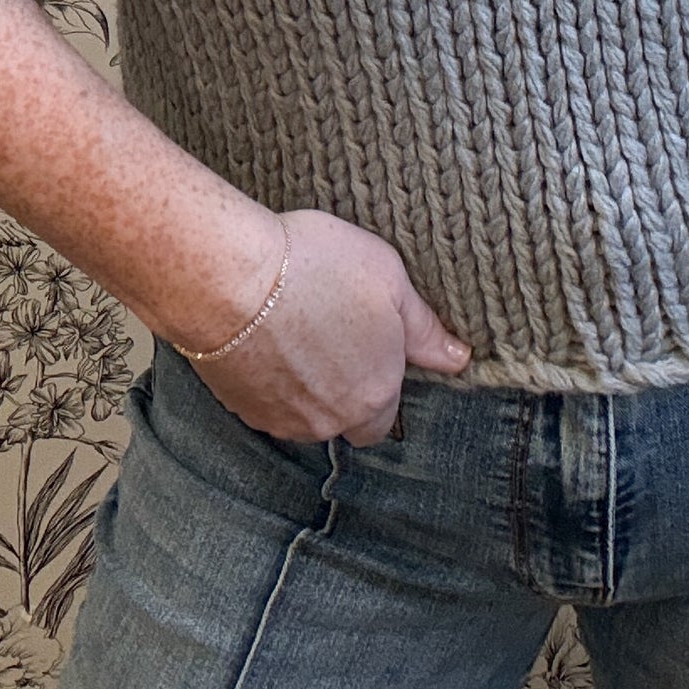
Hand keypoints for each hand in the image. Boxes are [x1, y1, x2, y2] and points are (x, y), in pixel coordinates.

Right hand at [177, 207, 471, 445]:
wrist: (229, 279)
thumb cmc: (314, 268)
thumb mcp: (388, 279)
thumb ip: (425, 328)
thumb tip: (458, 358)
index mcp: (375, 394)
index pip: (386, 416)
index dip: (380, 382)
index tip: (369, 347)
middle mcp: (331, 420)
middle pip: (345, 419)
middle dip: (343, 391)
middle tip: (332, 337)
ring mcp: (283, 419)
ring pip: (305, 414)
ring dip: (306, 387)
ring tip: (296, 330)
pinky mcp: (242, 409)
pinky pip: (267, 404)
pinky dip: (270, 381)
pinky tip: (265, 339)